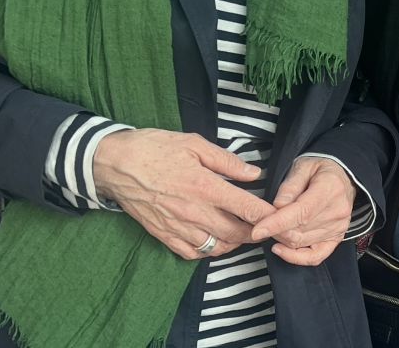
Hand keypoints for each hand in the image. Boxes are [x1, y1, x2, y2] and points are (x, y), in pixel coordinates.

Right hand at [93, 128, 276, 260]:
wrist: (116, 164)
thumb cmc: (155, 148)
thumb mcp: (194, 144)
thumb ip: (226, 161)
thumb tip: (253, 173)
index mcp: (205, 186)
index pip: (246, 208)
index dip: (269, 217)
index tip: (282, 219)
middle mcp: (194, 212)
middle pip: (236, 233)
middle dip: (256, 233)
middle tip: (268, 228)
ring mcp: (178, 228)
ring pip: (217, 247)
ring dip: (234, 243)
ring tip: (243, 232)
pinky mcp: (164, 236)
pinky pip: (193, 254)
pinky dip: (208, 250)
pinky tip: (214, 238)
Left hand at [251, 156, 356, 265]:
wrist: (342, 175)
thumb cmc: (320, 168)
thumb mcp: (303, 165)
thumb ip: (290, 184)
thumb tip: (278, 205)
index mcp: (330, 189)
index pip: (302, 212)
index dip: (278, 223)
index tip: (258, 230)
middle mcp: (337, 211)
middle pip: (300, 230)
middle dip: (275, 230)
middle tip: (259, 223)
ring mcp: (338, 227)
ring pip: (303, 243)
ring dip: (282, 240)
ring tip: (269, 229)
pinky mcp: (336, 238)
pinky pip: (316, 257)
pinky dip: (297, 258)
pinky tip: (281, 249)